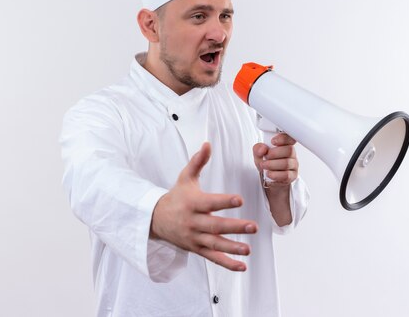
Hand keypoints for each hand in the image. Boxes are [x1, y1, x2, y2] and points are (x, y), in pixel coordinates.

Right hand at [150, 142, 257, 271]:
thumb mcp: (185, 177)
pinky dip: (226, 263)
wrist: (156, 219)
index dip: (224, 201)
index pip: (210, 202)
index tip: (239, 199)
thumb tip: (207, 144)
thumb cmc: (176, 196)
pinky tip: (242, 266)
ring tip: (248, 249)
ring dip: (232, 248)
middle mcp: (193, 222)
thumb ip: (198, 162)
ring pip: (214, 244)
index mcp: (192, 203)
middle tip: (253, 226)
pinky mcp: (196, 248)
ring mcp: (194, 237)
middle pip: (215, 226)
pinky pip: (212, 258)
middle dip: (234, 227)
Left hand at [253, 133, 298, 186]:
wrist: (267, 178)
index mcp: (284, 145)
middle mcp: (291, 154)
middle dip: (274, 153)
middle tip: (266, 156)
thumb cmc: (266, 163)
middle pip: (289, 150)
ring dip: (272, 164)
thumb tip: (263, 148)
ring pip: (287, 163)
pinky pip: (286, 175)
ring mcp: (293, 165)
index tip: (273, 141)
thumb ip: (258, 148)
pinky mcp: (292, 176)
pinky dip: (275, 174)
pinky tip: (269, 173)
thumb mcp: (258, 154)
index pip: (290, 138)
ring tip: (264, 165)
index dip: (283, 139)